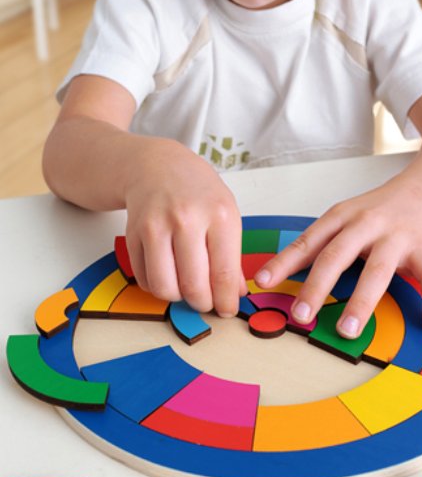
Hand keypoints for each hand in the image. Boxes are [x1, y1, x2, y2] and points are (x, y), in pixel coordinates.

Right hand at [124, 139, 246, 315]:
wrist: (157, 166)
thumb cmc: (198, 192)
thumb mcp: (226, 214)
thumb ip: (232, 255)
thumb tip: (234, 294)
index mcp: (219, 215)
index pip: (223, 273)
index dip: (225, 301)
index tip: (227, 310)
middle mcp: (186, 220)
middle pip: (193, 286)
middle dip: (202, 304)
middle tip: (206, 302)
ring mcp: (156, 227)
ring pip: (164, 288)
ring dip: (177, 298)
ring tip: (186, 288)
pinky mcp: (132, 235)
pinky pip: (144, 279)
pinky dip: (157, 286)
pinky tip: (168, 274)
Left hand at [254, 178, 421, 337]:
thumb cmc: (375, 209)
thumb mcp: (343, 217)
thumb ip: (318, 243)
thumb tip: (275, 274)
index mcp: (340, 217)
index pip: (307, 242)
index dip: (283, 263)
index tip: (262, 284)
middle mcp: (365, 224)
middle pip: (337, 256)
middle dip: (316, 287)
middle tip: (300, 316)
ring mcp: (396, 236)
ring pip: (378, 271)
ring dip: (362, 302)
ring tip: (348, 330)